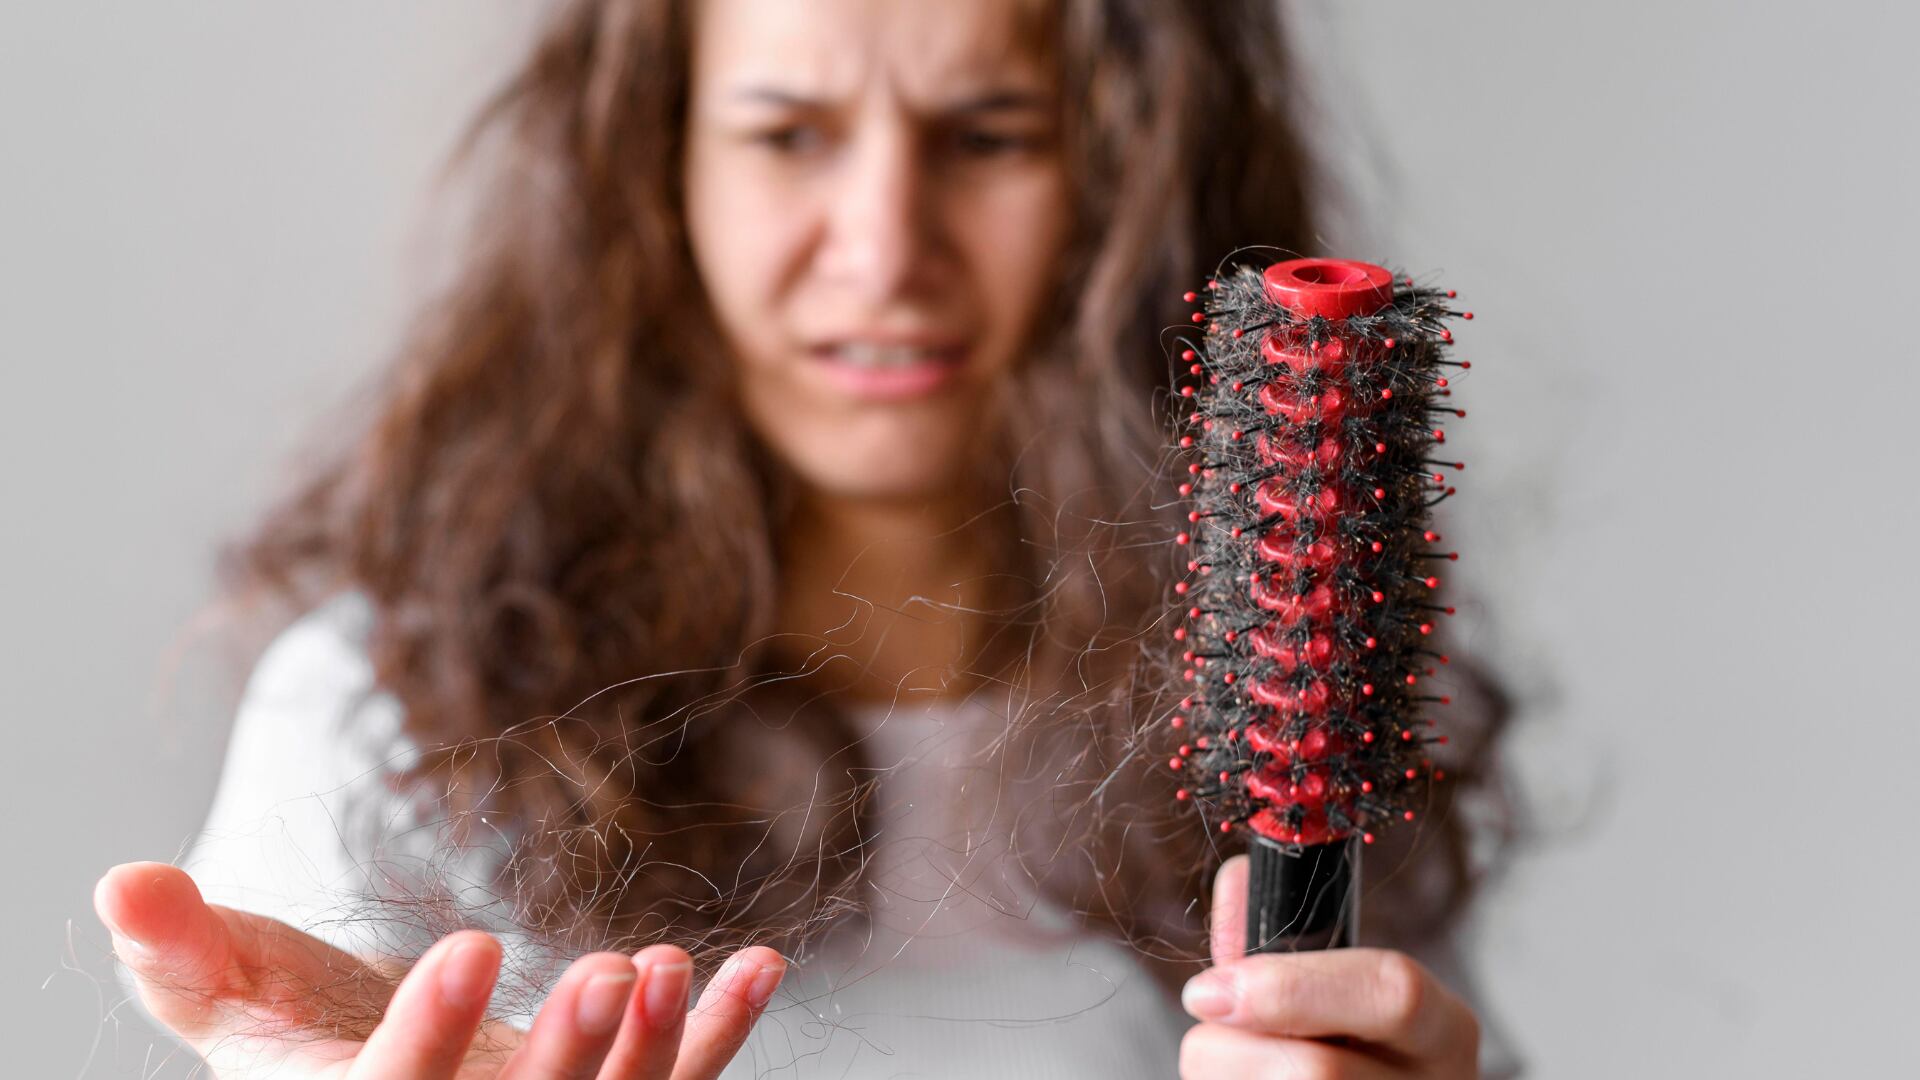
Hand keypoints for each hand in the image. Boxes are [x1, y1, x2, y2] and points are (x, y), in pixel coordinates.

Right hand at [95, 862, 783, 1077]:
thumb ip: (179, 950)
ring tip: (667, 965)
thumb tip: (123, 883)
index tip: (475, 942)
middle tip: (608, 972)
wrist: (387, 1058)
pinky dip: (720, 1032)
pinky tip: (759, 963)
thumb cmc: (296, 1025)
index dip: (431, 1035)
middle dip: (568, 1059)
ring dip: (656, 1050)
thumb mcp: (226, 989)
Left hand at [1178, 854, 1479, 1078]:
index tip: (1208, 991)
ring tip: (1234, 1078)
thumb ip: (1276, 939)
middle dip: (1228, 1054)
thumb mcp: (1324, 990)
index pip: (1393, 991)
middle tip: (1206, 1048)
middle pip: (1315, 1072)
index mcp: (1441, 1028)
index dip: (1288, 988)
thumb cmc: (1336, 1052)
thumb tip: (1237, 877)